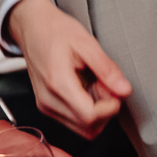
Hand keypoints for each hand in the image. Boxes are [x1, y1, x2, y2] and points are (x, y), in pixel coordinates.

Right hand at [8, 0, 130, 136]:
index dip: (110, 108)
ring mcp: (46, 106)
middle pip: (88, 127)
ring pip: (82, 128)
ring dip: (97, 113)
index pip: (90, 116)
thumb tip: (125, 90)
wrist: (32, 27)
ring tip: (95, 87)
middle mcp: (48, 100)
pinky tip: (86, 91)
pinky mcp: (46, 107)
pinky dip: (86, 112)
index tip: (115, 90)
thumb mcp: (87, 43)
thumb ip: (107, 69)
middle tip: (106, 86)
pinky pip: (74, 122)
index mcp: (58, 83)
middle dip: (105, 111)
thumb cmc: (56, 31)